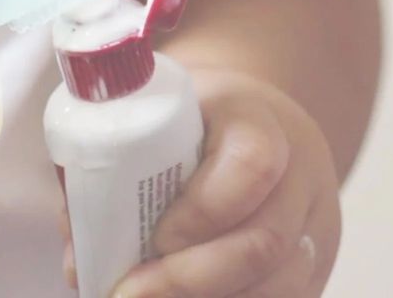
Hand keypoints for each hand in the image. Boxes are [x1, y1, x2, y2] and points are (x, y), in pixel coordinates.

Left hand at [109, 68, 340, 296]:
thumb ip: (113, 168)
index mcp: (256, 120)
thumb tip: (77, 259)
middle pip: (265, 242)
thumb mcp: (156, 112)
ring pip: (278, 288)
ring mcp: (314, 229)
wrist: (253, 120)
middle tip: (128, 294)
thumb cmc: (190, 117)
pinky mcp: (315, 272)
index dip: (204, 209)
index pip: (251, 165)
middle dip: (190, 279)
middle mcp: (299, 177)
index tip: (155, 235)